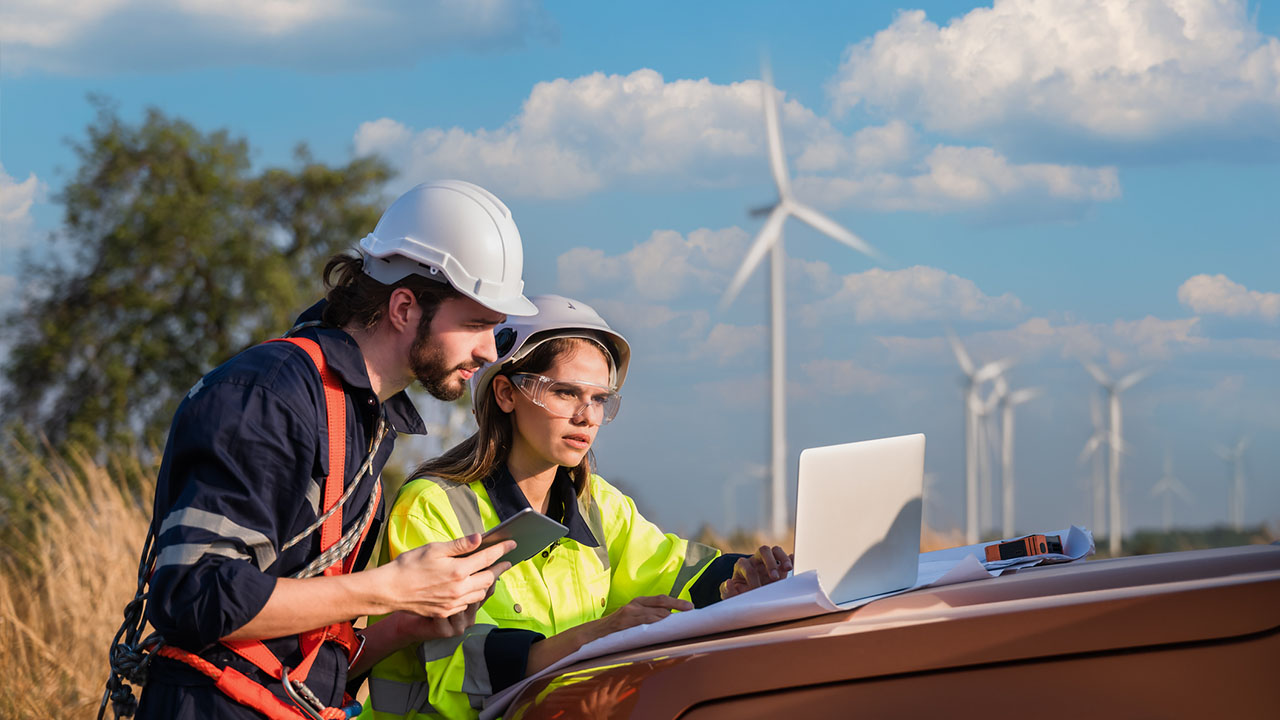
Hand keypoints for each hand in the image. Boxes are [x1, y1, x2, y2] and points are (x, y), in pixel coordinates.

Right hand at [383, 533, 514, 617]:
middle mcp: (459, 588)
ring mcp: (453, 602)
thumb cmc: (409, 566)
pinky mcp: (446, 611)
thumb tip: (479, 538)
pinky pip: (468, 603)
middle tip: (507, 561)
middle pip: (489, 578)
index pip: (487, 557)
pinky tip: (473, 587)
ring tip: (492, 573)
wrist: (390, 590)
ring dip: (489, 582)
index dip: (502, 549)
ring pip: (481, 593)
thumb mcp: (434, 549)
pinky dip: (475, 594)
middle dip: (500, 568)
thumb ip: (459, 545)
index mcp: (458, 570)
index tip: (512, 543)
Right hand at [590, 595, 691, 640]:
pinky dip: (655, 623)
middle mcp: (635, 604)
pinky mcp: (624, 622)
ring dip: (668, 617)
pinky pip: (643, 622)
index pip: (661, 599)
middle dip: (677, 606)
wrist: (595, 632)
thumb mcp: (632, 618)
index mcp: (638, 602)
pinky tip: (663, 625)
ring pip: (654, 613)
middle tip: (690, 610)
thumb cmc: (617, 628)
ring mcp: (629, 613)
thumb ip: (648, 616)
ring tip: (679, 621)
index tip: (690, 606)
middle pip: (660, 603)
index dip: (676, 602)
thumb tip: (668, 619)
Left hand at [720, 545, 792, 599]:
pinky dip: (791, 558)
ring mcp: (768, 561)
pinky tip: (794, 563)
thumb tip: (728, 582)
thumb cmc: (739, 595)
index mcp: (742, 566)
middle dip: (769, 563)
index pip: (747, 567)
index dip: (752, 579)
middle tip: (774, 578)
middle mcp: (755, 560)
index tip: (757, 591)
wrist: (750, 596)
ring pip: (775, 550)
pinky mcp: (780, 567)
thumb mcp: (731, 595)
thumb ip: (727, 591)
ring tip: (788, 569)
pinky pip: (787, 557)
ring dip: (782, 558)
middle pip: (763, 551)